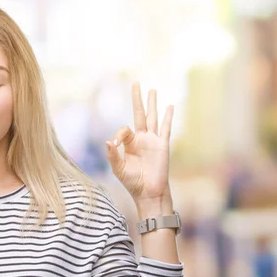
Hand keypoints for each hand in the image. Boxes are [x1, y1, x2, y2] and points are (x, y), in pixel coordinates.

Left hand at [106, 82, 173, 203]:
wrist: (149, 193)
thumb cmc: (133, 183)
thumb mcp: (118, 169)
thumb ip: (113, 156)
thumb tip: (107, 142)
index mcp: (130, 143)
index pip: (124, 129)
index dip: (118, 135)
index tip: (116, 146)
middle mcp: (142, 139)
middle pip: (139, 114)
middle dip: (137, 99)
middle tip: (136, 83)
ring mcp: (153, 141)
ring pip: (153, 117)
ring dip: (153, 103)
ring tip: (152, 90)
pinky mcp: (163, 145)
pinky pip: (165, 128)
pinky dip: (167, 117)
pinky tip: (169, 106)